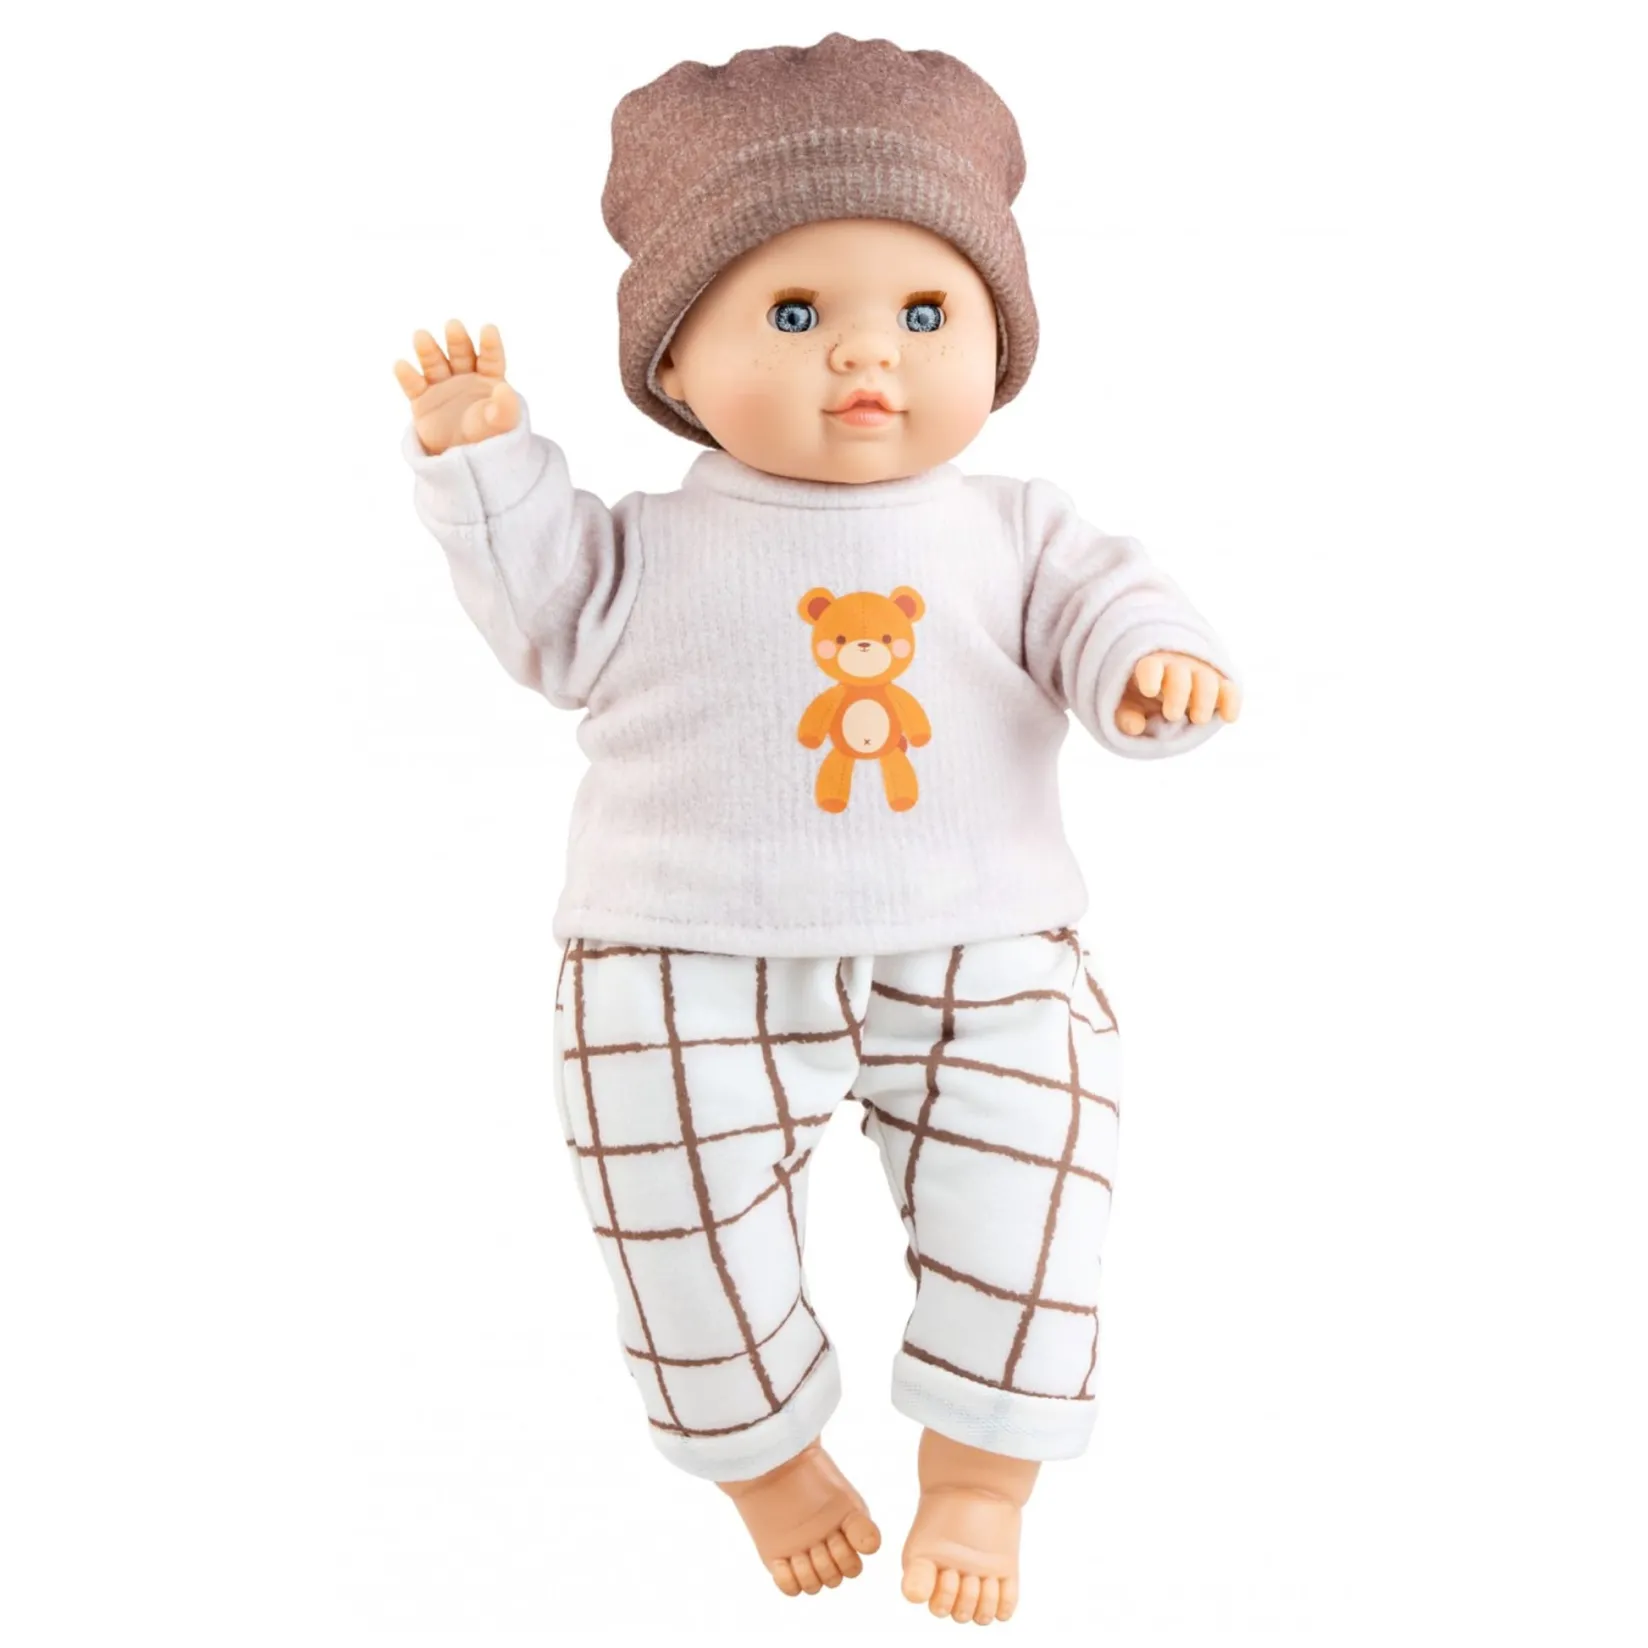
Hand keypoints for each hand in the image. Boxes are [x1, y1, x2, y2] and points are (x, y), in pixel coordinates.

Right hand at [394, 321, 520, 454]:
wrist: (464, 457)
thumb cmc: (488, 436)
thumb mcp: (501, 425)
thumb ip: (506, 409)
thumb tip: (505, 389)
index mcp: (488, 378)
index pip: (490, 359)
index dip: (490, 344)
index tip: (488, 329)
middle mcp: (464, 376)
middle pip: (461, 354)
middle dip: (457, 340)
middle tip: (453, 326)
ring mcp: (441, 385)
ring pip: (434, 363)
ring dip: (427, 350)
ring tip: (421, 336)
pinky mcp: (422, 398)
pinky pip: (413, 385)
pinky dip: (406, 375)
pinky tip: (401, 365)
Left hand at [1114, 651, 1240, 736]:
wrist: (1165, 686)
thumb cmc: (1138, 695)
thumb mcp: (1125, 704)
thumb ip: (1124, 715)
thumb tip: (1134, 727)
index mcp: (1150, 667)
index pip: (1151, 666)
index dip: (1151, 676)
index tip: (1149, 691)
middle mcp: (1177, 665)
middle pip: (1180, 672)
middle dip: (1178, 692)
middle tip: (1172, 715)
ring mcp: (1200, 673)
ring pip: (1207, 679)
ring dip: (1204, 698)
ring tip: (1197, 720)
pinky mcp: (1219, 685)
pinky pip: (1229, 689)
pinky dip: (1232, 701)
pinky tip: (1229, 718)